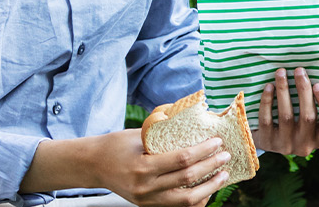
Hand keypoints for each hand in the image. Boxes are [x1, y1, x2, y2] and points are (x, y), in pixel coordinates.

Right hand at [86, 131, 232, 206]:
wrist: (92, 165)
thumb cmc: (116, 145)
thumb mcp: (138, 135)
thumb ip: (164, 133)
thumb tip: (196, 120)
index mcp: (142, 166)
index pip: (181, 159)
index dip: (204, 151)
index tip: (218, 141)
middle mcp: (145, 187)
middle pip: (188, 179)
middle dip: (211, 167)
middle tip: (225, 156)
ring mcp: (147, 200)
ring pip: (187, 200)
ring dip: (210, 187)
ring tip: (223, 175)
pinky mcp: (148, 205)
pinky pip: (179, 206)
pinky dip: (196, 199)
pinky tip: (208, 189)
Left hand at [251, 67, 318, 155]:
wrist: (268, 141)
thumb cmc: (295, 124)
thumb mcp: (310, 123)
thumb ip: (316, 107)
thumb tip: (317, 75)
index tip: (318, 84)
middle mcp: (304, 146)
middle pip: (308, 117)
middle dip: (304, 90)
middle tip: (299, 70)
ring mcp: (285, 146)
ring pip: (286, 116)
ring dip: (284, 91)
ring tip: (281, 72)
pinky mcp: (267, 143)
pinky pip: (266, 119)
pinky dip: (267, 101)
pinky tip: (269, 86)